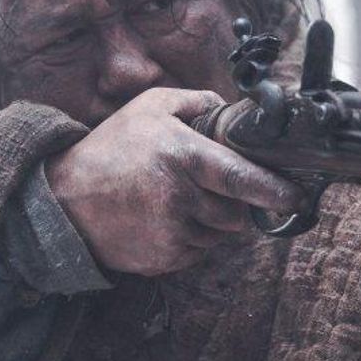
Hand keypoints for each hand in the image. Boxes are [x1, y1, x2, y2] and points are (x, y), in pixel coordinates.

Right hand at [45, 87, 303, 276]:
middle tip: (211, 187)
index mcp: (183, 156)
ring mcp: (172, 232)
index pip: (242, 178)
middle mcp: (180, 197)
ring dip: (212, 221)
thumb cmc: (112, 147)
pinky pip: (199, 251)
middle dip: (235, 203)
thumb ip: (197, 101)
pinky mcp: (164, 259)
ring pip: (221, 235)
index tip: (295, 196)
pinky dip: (192, 238)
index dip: (274, 190)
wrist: (64, 199)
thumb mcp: (151, 106)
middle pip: (237, 212)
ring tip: (177, 199)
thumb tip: (234, 111)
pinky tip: (164, 218)